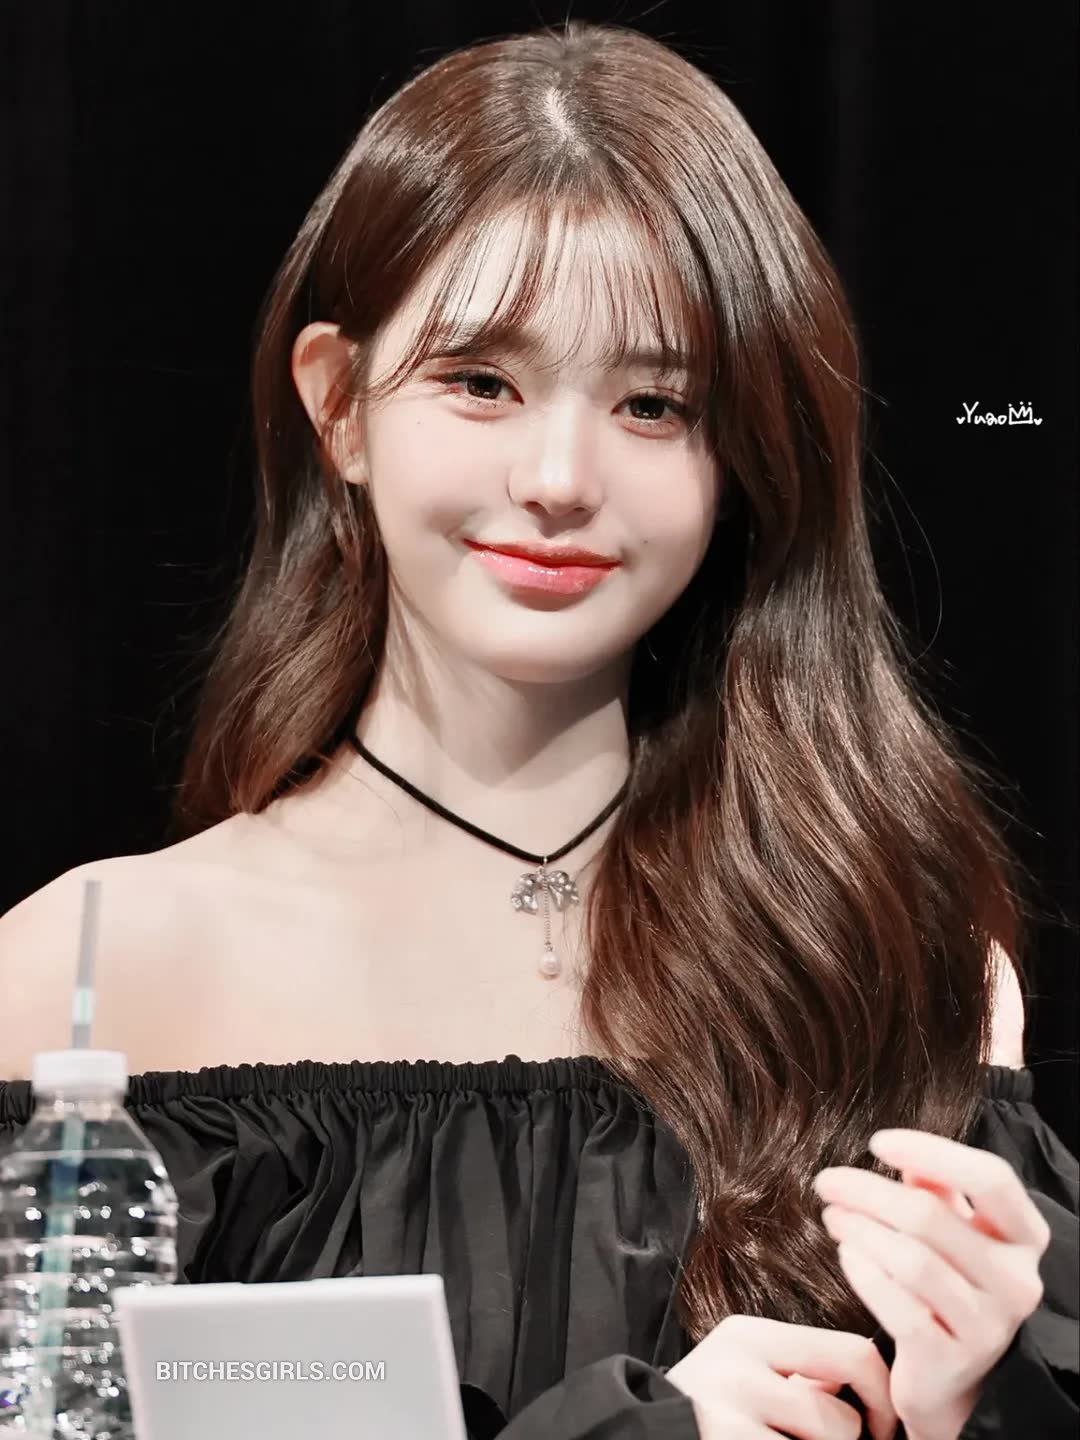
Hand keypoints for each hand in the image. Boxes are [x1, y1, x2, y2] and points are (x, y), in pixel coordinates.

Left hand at [812, 1127, 1051, 1439]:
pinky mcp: (951, 1361)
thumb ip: (938, 1191)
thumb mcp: (955, 1232)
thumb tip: (906, 1157)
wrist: (950, 1378)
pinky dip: (865, 1274)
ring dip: (860, 1229)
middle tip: (828, 1182)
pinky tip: (847, 1255)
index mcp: (1025, 1237)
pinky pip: (899, 1307)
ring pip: (911, 1260)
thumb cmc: (949, 1285)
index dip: (931, 1152)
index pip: (991, 1178)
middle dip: (868, 1191)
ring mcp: (988, 1326)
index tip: (877, 1143)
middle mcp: (1018, 1281)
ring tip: (832, 1216)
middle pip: (932, 1216)